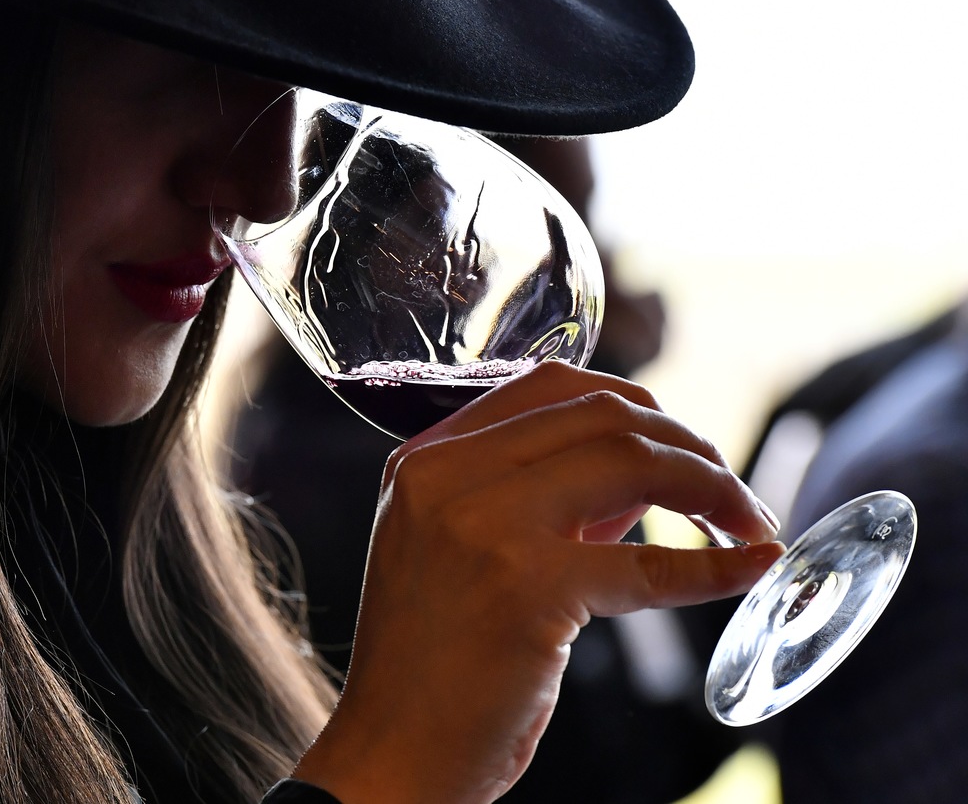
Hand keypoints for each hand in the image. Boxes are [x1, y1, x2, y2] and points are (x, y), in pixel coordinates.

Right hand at [294, 362, 781, 803]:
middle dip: (688, 443)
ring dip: (712, 486)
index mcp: (427, 461)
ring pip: (633, 460)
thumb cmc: (428, 667)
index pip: (551, 385)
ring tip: (745, 524)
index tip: (678, 446)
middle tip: (729, 493)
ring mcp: (486, 526)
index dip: (634, 407)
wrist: (388, 756)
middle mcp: (448, 476)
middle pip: (603, 412)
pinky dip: (717, 564)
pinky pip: (651, 563)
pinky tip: (755, 565)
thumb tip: (639, 480)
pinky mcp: (529, 589)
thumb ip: (532, 500)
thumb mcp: (453, 552)